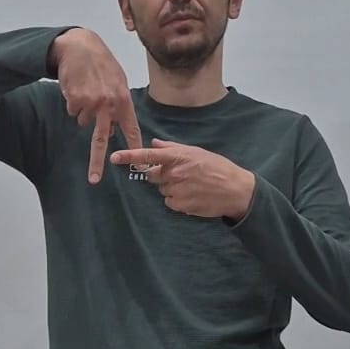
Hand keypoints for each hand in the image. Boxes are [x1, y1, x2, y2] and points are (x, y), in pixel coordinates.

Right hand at [51, 28, 142, 182]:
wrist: (80, 46)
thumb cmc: (101, 64)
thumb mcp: (118, 82)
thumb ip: (118, 105)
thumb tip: (113, 129)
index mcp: (124, 101)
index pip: (131, 130)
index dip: (135, 149)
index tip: (138, 166)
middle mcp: (109, 104)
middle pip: (102, 140)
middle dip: (97, 162)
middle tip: (94, 179)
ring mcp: (91, 103)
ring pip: (84, 122)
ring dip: (83, 112)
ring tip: (86, 91)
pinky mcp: (75, 100)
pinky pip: (73, 111)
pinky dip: (73, 103)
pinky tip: (77, 87)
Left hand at [111, 138, 255, 220]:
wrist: (235, 190)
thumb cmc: (217, 167)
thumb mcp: (196, 151)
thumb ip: (172, 147)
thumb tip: (154, 143)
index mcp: (178, 157)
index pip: (149, 155)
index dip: (130, 156)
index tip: (114, 158)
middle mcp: (174, 173)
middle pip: (153, 175)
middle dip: (162, 175)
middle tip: (181, 174)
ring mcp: (177, 190)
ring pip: (162, 190)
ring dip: (171, 188)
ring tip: (191, 185)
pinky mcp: (180, 206)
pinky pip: (169, 202)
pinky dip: (177, 200)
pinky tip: (192, 195)